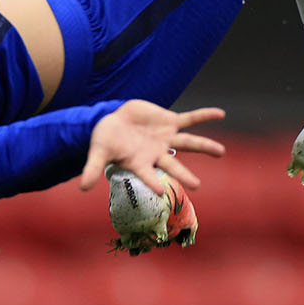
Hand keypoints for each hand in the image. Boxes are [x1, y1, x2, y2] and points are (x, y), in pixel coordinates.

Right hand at [79, 100, 224, 193]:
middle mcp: (157, 154)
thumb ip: (92, 168)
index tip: (160, 190)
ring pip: (188, 142)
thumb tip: (83, 188)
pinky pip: (190, 119)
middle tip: (197, 185)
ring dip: (205, 146)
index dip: (152, 181)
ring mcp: (166, 138)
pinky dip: (204, 115)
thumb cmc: (107, 140)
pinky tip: (220, 113)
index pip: (147, 175)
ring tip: (221, 152)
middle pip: (173, 165)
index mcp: (140, 164)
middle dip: (184, 174)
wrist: (115, 120)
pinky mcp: (170, 121)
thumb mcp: (98, 152)